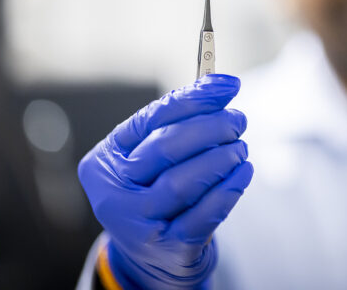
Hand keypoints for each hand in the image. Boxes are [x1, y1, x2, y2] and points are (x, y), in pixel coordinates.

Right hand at [78, 74, 252, 288]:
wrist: (153, 259)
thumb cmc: (154, 194)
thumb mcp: (150, 160)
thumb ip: (177, 123)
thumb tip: (220, 86)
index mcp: (104, 161)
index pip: (149, 119)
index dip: (192, 98)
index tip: (227, 85)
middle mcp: (112, 193)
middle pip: (165, 147)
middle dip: (209, 127)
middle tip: (237, 120)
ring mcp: (137, 225)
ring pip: (182, 182)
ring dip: (220, 158)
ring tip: (239, 148)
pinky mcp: (167, 249)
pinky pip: (203, 215)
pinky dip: (228, 190)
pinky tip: (242, 173)